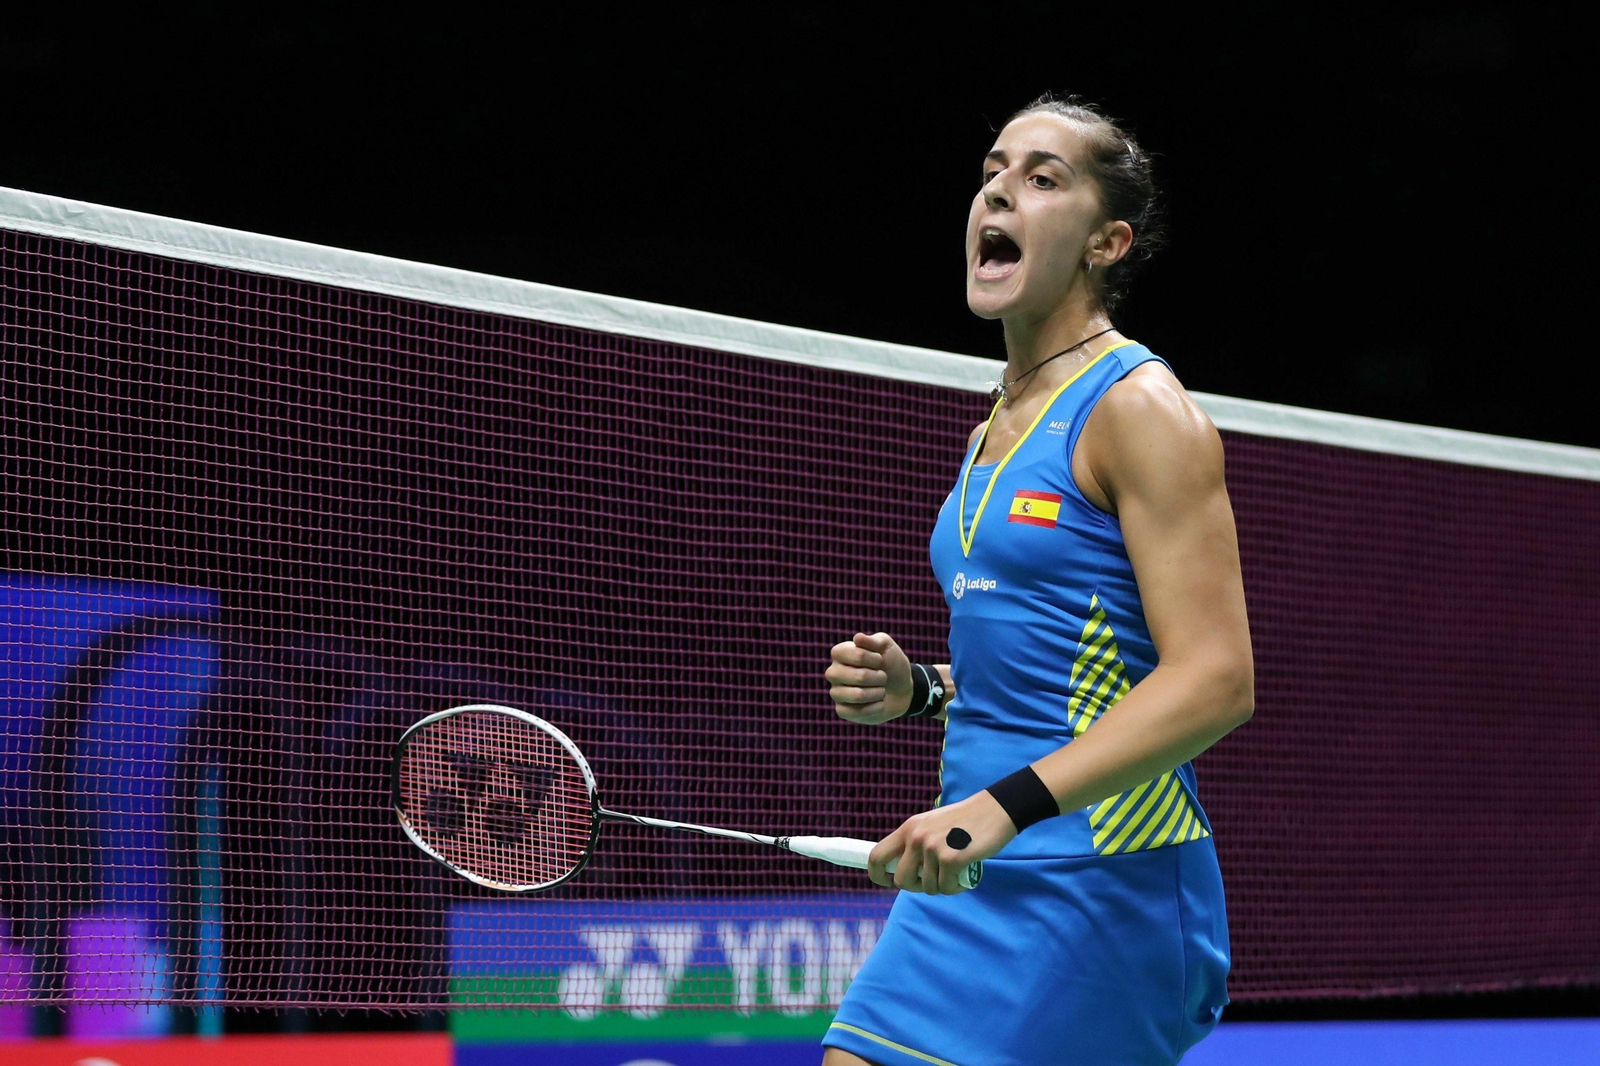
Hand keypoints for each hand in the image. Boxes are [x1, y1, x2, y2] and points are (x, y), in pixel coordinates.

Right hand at [825, 632, 911, 724]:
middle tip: (883, 676)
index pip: (858, 655)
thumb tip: (857, 638)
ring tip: (881, 690)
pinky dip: (876, 707)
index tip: (880, 659)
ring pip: (858, 695)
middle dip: (880, 677)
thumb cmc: (890, 664)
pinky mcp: (842, 710)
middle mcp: (833, 672)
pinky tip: (878, 703)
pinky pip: (857, 712)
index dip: (875, 659)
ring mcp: (836, 692)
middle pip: (860, 676)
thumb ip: (873, 641)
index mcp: (840, 653)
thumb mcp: (886, 647)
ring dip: (878, 693)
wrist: (901, 689)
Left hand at [868, 789, 1016, 894]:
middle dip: (915, 887)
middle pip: (901, 880)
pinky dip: (956, 887)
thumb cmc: (965, 821)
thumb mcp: (932, 825)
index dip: (877, 874)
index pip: (877, 855)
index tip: (886, 882)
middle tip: (932, 880)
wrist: (994, 811)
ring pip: (927, 888)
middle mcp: (916, 838)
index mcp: (908, 828)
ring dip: (942, 886)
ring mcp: (932, 849)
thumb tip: (902, 870)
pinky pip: (946, 888)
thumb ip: (916, 843)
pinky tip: (964, 874)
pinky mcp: (951, 859)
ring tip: (955, 871)